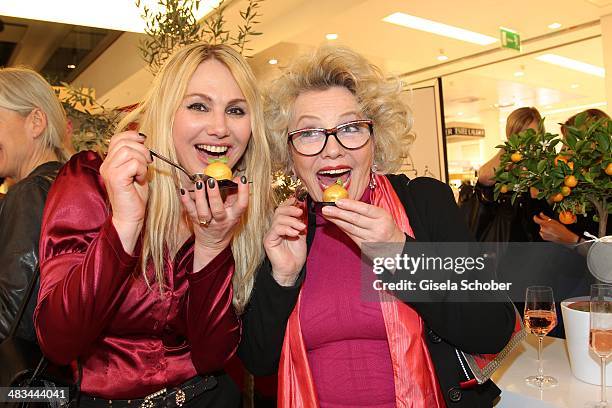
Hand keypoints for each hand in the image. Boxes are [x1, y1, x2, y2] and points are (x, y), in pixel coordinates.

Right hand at [100, 131, 151, 253]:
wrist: (130, 216)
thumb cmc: (135, 196)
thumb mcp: (136, 171)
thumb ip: (136, 156)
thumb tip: (142, 139)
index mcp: (109, 161)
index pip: (117, 138)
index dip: (132, 136)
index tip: (144, 143)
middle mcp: (106, 164)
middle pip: (124, 142)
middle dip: (141, 150)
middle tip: (147, 163)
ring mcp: (109, 171)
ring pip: (129, 151)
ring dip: (142, 161)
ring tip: (142, 173)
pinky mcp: (115, 178)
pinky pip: (133, 163)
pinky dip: (141, 170)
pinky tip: (140, 179)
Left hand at [180, 176, 248, 269]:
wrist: (212, 243)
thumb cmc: (225, 224)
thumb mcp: (234, 213)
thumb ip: (235, 196)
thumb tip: (236, 178)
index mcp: (233, 217)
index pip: (241, 205)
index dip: (243, 192)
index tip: (242, 179)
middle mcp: (221, 221)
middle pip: (218, 210)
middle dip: (214, 195)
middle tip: (212, 181)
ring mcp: (207, 223)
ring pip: (202, 211)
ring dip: (200, 196)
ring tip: (199, 183)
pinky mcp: (195, 221)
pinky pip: (190, 211)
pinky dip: (185, 200)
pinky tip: (183, 190)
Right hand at [263, 197, 306, 285]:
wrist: (292, 268)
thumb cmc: (296, 253)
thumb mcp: (302, 234)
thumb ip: (301, 222)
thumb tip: (303, 209)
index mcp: (282, 225)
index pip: (282, 209)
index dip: (289, 203)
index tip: (298, 201)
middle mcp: (275, 227)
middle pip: (279, 211)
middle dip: (290, 209)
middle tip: (300, 213)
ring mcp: (271, 234)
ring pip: (278, 219)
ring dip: (292, 221)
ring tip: (301, 228)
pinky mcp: (268, 240)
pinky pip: (276, 229)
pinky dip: (287, 229)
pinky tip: (295, 233)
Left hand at [322, 198, 405, 247]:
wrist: (396, 245)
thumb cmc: (386, 226)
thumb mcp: (382, 215)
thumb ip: (367, 210)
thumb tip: (346, 203)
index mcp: (383, 216)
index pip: (365, 209)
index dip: (350, 205)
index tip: (338, 201)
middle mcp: (378, 228)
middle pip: (355, 219)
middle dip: (338, 213)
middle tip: (326, 208)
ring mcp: (371, 239)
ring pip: (351, 228)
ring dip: (337, 220)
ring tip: (327, 214)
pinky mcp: (366, 247)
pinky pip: (351, 236)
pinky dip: (342, 229)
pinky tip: (335, 223)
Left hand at [533, 212, 578, 243]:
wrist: (565, 237)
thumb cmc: (561, 229)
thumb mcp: (554, 221)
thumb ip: (546, 217)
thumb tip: (541, 214)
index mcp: (546, 224)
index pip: (536, 220)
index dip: (535, 217)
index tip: (536, 216)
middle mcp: (544, 229)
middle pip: (540, 224)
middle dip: (544, 223)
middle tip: (551, 225)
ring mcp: (543, 234)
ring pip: (541, 228)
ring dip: (545, 228)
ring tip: (552, 229)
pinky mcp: (544, 237)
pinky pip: (542, 233)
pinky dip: (545, 232)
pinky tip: (550, 233)